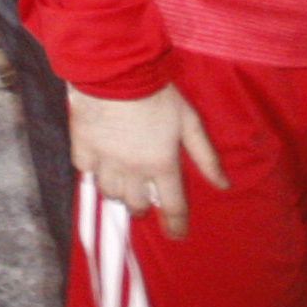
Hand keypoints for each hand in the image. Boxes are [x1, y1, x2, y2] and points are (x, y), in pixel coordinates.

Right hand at [66, 82, 227, 237]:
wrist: (115, 71)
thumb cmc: (157, 94)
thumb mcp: (189, 121)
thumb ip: (205, 156)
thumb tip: (223, 185)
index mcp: (162, 164)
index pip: (173, 206)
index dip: (176, 225)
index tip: (177, 235)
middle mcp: (133, 169)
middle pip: (137, 205)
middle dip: (143, 209)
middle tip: (144, 205)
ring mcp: (106, 160)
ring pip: (110, 193)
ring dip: (118, 194)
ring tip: (121, 187)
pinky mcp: (83, 146)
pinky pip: (85, 172)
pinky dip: (93, 174)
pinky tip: (97, 169)